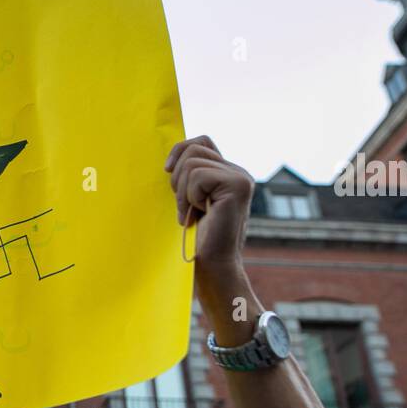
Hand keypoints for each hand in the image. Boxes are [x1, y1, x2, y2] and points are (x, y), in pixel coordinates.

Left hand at [165, 135, 253, 274]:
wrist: (212, 265)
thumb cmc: (197, 238)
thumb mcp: (189, 200)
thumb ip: (188, 178)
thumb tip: (169, 161)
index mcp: (228, 173)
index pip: (201, 142)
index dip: (180, 150)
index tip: (166, 170)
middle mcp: (238, 172)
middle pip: (194, 148)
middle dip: (178, 178)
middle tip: (184, 206)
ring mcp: (240, 177)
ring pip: (192, 162)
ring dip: (183, 192)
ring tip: (191, 214)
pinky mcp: (237, 185)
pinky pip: (198, 176)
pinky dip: (190, 197)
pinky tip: (200, 215)